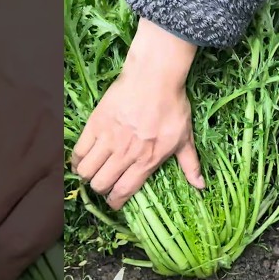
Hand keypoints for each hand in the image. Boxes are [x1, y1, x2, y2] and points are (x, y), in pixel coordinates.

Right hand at [71, 18, 204, 209]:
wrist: (154, 76)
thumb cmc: (173, 106)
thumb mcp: (185, 137)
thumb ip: (190, 164)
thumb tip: (201, 186)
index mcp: (147, 160)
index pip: (124, 191)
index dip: (115, 202)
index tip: (114, 203)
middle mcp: (125, 154)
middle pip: (101, 184)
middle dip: (101, 189)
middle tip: (104, 184)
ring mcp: (108, 139)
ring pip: (87, 171)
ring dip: (87, 176)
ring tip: (91, 173)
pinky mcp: (95, 124)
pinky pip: (79, 150)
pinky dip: (77, 160)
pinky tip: (81, 160)